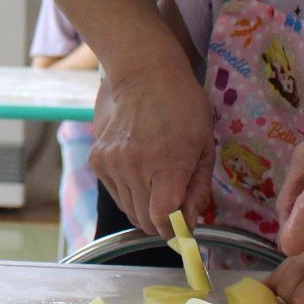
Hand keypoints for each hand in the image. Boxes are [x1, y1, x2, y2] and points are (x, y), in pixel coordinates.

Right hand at [87, 61, 214, 239]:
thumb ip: (198, 189)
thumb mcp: (205, 147)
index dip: (175, 231)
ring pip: (129, 210)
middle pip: (144, 221)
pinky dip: (129, 192)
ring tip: (157, 181)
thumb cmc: (183, 106)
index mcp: (166, 165)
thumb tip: (190, 222)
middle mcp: (133, 167)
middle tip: (175, 205)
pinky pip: (115, 193)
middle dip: (162, 222)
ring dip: (145, 207)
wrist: (144, 73)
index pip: (162, 221)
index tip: (184, 227)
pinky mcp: (97, 160)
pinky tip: (140, 169)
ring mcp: (111, 164)